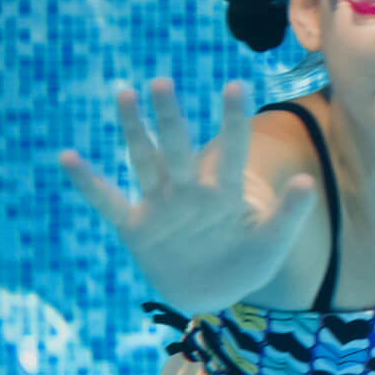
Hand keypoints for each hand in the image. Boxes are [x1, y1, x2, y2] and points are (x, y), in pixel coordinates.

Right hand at [57, 79, 319, 314]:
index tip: (235, 85)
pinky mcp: (136, 228)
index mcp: (226, 191)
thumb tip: (307, 182)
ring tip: (125, 94)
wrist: (214, 292)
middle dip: (170, 116)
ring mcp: (161, 206)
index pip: (231, 149)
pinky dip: (88, 183)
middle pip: (179, 146)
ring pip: (146, 161)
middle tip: (161, 81)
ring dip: (136, 131)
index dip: (232, 120)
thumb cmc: (247, 262)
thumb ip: (289, 214)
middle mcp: (191, 190)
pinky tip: (68, 158)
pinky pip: (108, 202)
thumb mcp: (273, 243)